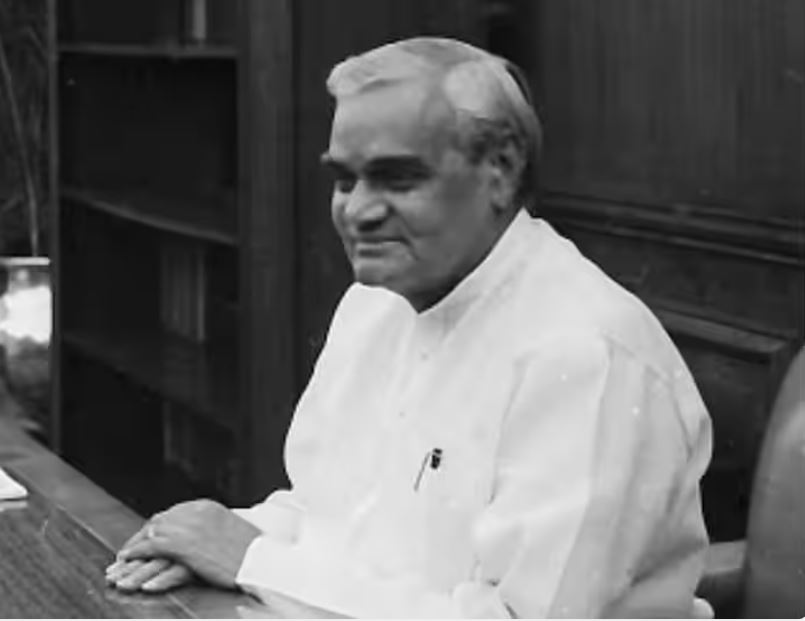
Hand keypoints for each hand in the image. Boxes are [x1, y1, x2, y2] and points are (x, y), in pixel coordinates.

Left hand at [115, 499, 260, 588]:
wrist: (261, 559)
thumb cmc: (251, 551)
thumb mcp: (230, 531)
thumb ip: (212, 528)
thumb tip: (200, 537)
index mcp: (206, 508)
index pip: (172, 514)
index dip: (156, 529)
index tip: (146, 539)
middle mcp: (195, 513)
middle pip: (159, 522)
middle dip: (141, 538)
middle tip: (127, 553)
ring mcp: (189, 527)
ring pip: (152, 535)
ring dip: (134, 549)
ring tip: (121, 562)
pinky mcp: (185, 545)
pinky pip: (153, 548)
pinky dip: (138, 554)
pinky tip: (128, 562)